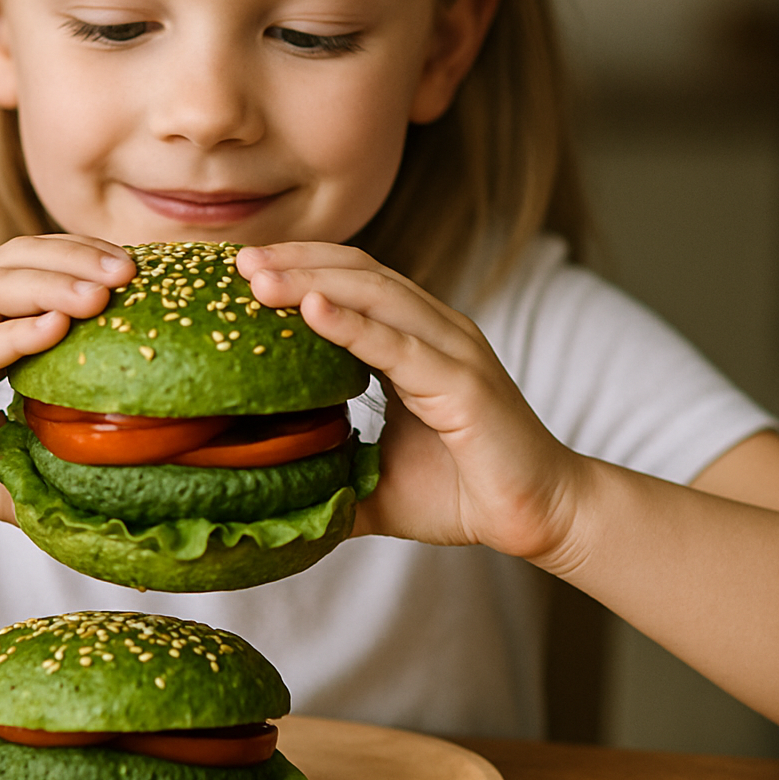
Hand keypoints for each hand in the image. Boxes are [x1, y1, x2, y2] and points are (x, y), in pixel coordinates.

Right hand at [0, 234, 134, 542]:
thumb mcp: (3, 463)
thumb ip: (53, 465)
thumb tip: (121, 492)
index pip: (30, 266)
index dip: (83, 258)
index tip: (143, 273)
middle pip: (15, 259)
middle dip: (78, 257)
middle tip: (135, 270)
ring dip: (51, 285)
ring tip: (104, 292)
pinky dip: (8, 335)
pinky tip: (53, 330)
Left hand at [238, 242, 582, 560]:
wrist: (540, 518)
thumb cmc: (464, 493)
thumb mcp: (375, 483)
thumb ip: (327, 478)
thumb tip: (267, 499)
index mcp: (416, 341)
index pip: (351, 282)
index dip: (299, 267)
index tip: (241, 270)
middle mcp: (436, 331)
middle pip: (357, 273)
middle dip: (296, 261)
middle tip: (238, 262)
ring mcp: (453, 351)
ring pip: (375, 296)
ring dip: (312, 281)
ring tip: (258, 277)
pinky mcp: (464, 383)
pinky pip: (399, 346)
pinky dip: (351, 324)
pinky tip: (310, 308)